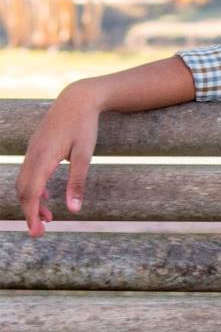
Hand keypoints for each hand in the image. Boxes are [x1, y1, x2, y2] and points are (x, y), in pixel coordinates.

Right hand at [15, 82, 101, 237]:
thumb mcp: (85, 154)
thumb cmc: (84, 126)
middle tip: (41, 231)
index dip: (31, 215)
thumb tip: (74, 210)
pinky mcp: (36, 147)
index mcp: (43, 159)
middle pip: (23, 191)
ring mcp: (32, 150)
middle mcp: (32, 155)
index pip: (32, 194)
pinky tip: (47, 197)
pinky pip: (28, 173)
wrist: (77, 99)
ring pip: (24, 182)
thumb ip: (78, 182)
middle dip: (29, 213)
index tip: (37, 233)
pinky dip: (34, 188)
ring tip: (48, 217)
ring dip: (32, 201)